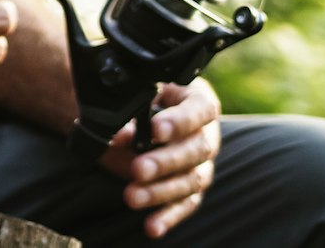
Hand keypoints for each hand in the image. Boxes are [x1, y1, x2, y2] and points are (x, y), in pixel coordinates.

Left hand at [99, 80, 221, 237]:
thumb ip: (128, 111)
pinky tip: (152, 227)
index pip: (200, 109)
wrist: (130, 115)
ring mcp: (201, 163)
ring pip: (190, 180)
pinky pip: (185, 204)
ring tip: (131, 196)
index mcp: (194, 99)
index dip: (180, 120)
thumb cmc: (136, 99)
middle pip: (196, 149)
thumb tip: (119, 133)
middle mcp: (205, 132)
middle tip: (137, 168)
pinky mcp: (191, 188)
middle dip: (165, 161)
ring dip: (160, 191)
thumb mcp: (132, 98)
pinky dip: (168, 216)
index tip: (154, 129)